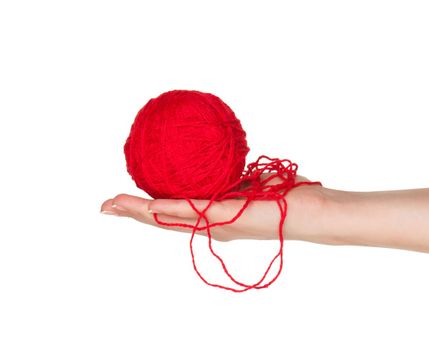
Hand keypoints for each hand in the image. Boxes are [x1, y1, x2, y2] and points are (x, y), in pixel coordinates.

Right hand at [100, 174, 337, 243]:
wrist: (312, 210)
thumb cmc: (286, 196)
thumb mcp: (250, 181)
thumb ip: (230, 175)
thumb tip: (219, 156)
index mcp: (214, 216)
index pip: (174, 213)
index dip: (147, 209)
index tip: (122, 201)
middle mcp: (212, 225)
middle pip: (164, 221)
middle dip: (133, 214)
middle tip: (105, 206)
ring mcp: (218, 224)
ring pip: (171, 219)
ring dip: (140, 212)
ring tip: (113, 205)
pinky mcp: (229, 218)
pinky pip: (194, 211)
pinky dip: (169, 208)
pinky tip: (149, 204)